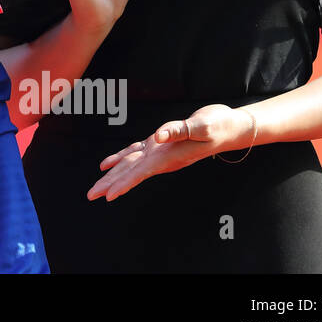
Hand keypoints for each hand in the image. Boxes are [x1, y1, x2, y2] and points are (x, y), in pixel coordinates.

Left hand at [87, 103, 255, 200]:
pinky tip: (107, 164)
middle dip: (110, 184)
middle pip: (131, 173)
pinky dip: (119, 158)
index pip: (141, 172)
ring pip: (130, 164)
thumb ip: (180, 130)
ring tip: (95, 188)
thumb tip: (158, 135)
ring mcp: (160, 151)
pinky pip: (135, 152)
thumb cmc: (218, 126)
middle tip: (90, 196)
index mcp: (169, 156)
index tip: (108, 196)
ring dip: (112, 175)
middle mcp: (162, 158)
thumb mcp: (201, 125)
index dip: (124, 183)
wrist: (231, 127)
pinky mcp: (160, 143)